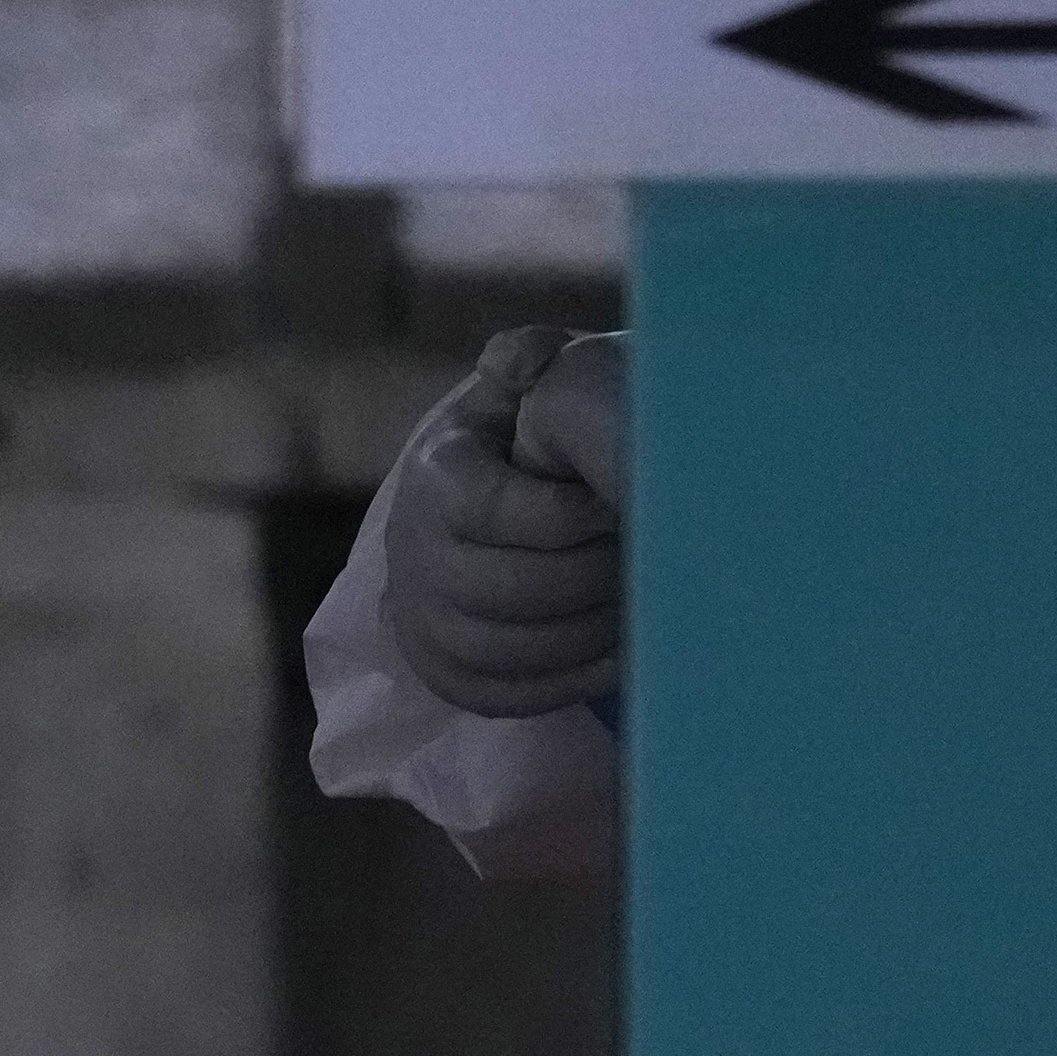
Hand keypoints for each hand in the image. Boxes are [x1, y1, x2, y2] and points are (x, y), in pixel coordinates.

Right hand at [381, 323, 627, 718]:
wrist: (497, 501)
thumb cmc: (535, 438)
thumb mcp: (532, 388)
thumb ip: (534, 363)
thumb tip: (516, 362)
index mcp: (436, 474)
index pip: (496, 513)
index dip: (569, 518)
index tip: (620, 506)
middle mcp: (411, 548)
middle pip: (504, 589)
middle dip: (589, 580)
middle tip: (645, 564)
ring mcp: (420, 616)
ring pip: (503, 648)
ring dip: (584, 633)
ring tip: (638, 606)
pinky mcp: (443, 668)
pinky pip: (501, 693)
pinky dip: (565, 681)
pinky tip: (617, 654)